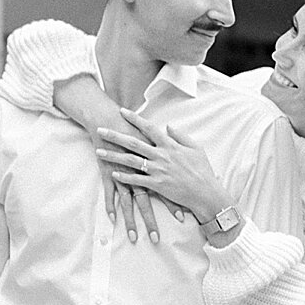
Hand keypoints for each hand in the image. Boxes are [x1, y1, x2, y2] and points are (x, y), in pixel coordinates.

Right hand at [54, 77, 184, 245]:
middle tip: (156, 239)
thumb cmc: (133, 128)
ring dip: (131, 221)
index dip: (172, 203)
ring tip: (133, 238)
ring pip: (128, 203)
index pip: (165, 188)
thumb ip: (168, 145)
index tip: (181, 218)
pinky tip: (113, 221)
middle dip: (151, 222)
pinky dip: (111, 207)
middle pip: (147, 202)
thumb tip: (178, 159)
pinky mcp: (108, 173)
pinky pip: (110, 194)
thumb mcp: (155, 137)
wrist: (110, 119)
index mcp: (152, 164)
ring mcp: (123, 174)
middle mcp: (139, 172)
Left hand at [96, 110, 231, 227]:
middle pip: (133, 142)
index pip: (149, 127)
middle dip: (115, 135)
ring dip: (113, 156)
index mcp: (170, 145)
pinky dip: (124, 177)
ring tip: (98, 151)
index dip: (134, 118)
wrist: (206, 193)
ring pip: (131, 161)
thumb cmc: (202, 171)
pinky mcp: (157, 185)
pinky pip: (137, 180)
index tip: (121, 111)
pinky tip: (112, 173)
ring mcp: (158, 170)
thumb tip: (168, 126)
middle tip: (100, 129)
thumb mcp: (196, 148)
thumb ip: (180, 136)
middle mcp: (161, 155)